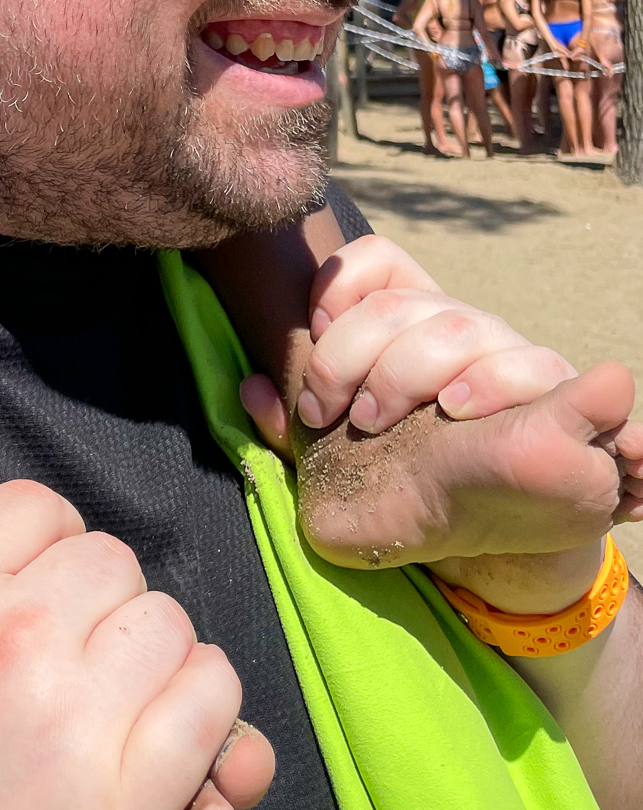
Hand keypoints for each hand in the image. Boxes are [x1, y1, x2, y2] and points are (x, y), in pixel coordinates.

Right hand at [0, 481, 273, 809]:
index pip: (40, 506)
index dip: (49, 540)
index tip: (48, 580)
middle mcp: (14, 636)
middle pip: (111, 558)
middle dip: (100, 597)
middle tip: (82, 646)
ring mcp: (72, 716)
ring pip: (166, 620)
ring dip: (152, 649)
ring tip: (125, 687)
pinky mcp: (123, 800)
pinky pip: (207, 700)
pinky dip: (206, 698)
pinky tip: (177, 716)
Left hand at [238, 238, 642, 576]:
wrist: (503, 547)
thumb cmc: (419, 485)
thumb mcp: (349, 461)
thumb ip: (297, 430)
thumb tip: (249, 388)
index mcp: (411, 327)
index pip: (378, 263)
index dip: (338, 288)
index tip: (312, 339)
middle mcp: (462, 328)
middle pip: (404, 304)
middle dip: (354, 355)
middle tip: (338, 416)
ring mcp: (513, 356)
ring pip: (462, 325)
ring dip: (414, 370)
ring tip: (391, 418)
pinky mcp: (560, 397)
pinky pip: (538, 367)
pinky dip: (496, 381)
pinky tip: (463, 410)